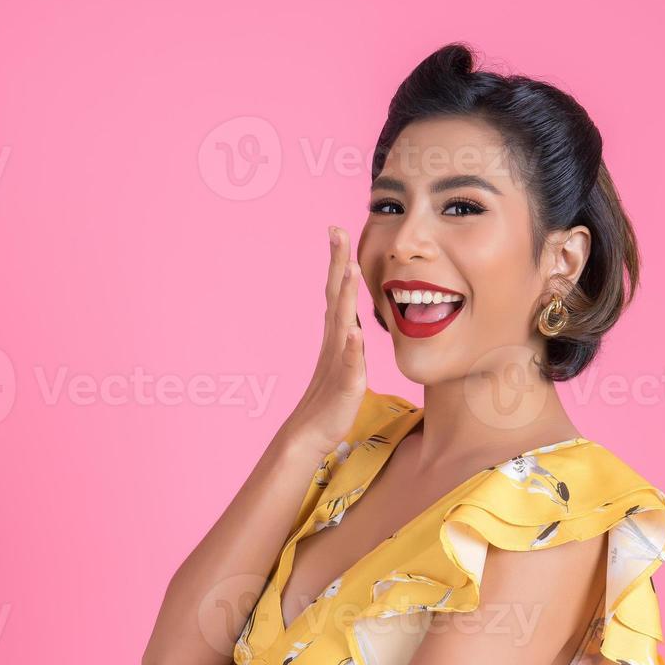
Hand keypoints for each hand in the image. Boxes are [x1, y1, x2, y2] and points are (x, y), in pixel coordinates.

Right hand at [282, 226, 367, 458]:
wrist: (310, 434)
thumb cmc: (330, 399)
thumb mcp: (345, 363)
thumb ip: (349, 342)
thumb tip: (354, 324)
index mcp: (337, 334)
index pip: (336, 290)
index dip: (338, 260)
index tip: (336, 230)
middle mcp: (335, 341)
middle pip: (335, 295)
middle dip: (338, 262)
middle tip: (336, 231)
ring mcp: (338, 360)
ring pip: (342, 322)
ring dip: (344, 296)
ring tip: (349, 269)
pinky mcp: (346, 383)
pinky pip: (349, 363)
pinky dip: (351, 347)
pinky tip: (353, 333)